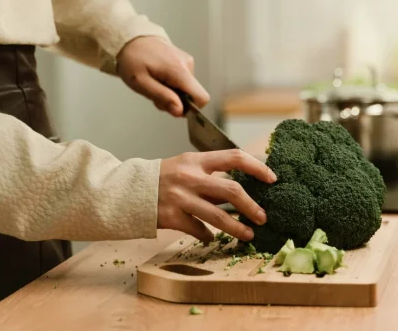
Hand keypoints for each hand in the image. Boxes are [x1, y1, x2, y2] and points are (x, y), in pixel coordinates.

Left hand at [116, 36, 209, 116]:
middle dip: (175, 100)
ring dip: (171, 92)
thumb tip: (180, 111)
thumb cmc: (132, 60)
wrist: (130, 39)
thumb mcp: (141, 83)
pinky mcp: (184, 60)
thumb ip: (162, 97)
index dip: (191, 108)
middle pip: (192, 94)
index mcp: (179, 71)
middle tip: (154, 93)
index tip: (173, 107)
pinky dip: (171, 83)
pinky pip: (183, 80)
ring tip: (154, 83)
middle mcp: (188, 65)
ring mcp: (187, 61)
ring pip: (187, 88)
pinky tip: (158, 77)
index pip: (201, 97)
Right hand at [158, 149, 277, 243]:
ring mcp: (180, 198)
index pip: (234, 157)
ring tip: (249, 235)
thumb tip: (241, 190)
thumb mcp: (185, 167)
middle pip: (232, 191)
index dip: (257, 167)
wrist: (125, 191)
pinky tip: (212, 239)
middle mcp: (190, 177)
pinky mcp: (171, 217)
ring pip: (218, 215)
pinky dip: (207, 236)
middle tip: (263, 217)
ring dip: (237, 227)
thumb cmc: (161, 179)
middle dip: (252, 206)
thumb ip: (210, 176)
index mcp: (196, 160)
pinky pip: (198, 229)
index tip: (272, 179)